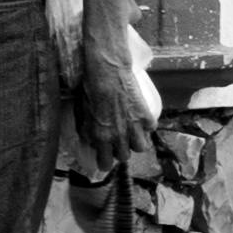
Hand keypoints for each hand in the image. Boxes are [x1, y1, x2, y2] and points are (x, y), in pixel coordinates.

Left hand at [69, 33, 145, 173]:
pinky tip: (142, 118)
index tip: (105, 159)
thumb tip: (89, 139)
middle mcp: (118, 135)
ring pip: (141, 147)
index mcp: (100, 137)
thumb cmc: (89, 87)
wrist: (106, 69)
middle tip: (119, 142)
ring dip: (137, 141)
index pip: (105, 163)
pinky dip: (148, 125)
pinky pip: (151, 127)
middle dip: (121, 151)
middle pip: (124, 157)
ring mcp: (134, 126)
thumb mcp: (81, 110)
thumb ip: (86, 128)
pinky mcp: (146, 115)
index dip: (105, 162)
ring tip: (133, 133)